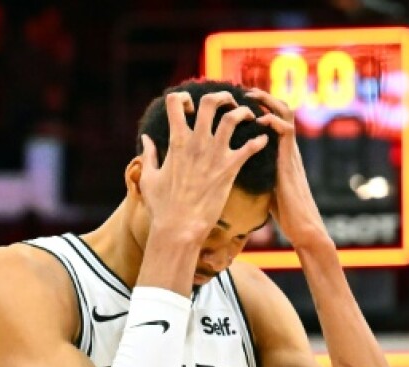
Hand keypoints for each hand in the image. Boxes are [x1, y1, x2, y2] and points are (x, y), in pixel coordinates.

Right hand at [138, 91, 269, 241]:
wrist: (179, 228)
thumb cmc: (162, 206)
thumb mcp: (149, 178)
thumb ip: (148, 155)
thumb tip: (145, 138)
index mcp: (176, 141)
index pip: (175, 102)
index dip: (184, 98)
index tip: (190, 108)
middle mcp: (196, 143)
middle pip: (210, 102)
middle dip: (221, 96)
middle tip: (228, 102)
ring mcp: (214, 155)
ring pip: (233, 118)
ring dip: (243, 112)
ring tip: (247, 116)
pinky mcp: (229, 169)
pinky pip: (250, 148)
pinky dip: (259, 141)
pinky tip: (263, 141)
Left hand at [246, 87, 328, 249]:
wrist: (303, 227)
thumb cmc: (285, 213)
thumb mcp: (265, 186)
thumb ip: (257, 173)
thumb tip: (236, 169)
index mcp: (281, 153)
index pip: (274, 119)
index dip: (260, 106)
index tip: (241, 100)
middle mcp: (288, 149)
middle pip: (281, 110)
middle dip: (263, 97)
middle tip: (244, 91)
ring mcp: (291, 154)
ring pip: (285, 115)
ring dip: (268, 102)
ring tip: (251, 97)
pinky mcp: (290, 162)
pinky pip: (287, 133)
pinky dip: (274, 122)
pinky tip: (261, 120)